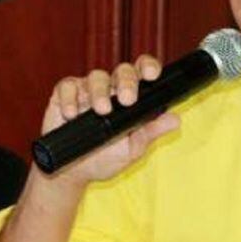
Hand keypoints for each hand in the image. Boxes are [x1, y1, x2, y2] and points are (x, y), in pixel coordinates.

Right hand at [40, 55, 180, 184]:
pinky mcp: (65, 95)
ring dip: (100, 92)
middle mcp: (112, 89)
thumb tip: (176, 120)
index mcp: (132, 96)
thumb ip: (151, 132)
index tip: (152, 76)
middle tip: (127, 100)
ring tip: (101, 111)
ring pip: (97, 76)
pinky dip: (70, 98)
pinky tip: (73, 114)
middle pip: (122, 71)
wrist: (74, 174)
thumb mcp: (132, 149)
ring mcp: (88, 90)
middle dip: (127, 82)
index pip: (143, 72)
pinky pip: (68, 86)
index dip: (149, 67)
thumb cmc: (105, 158)